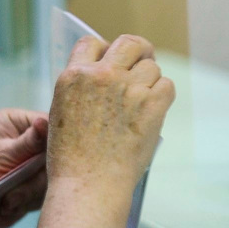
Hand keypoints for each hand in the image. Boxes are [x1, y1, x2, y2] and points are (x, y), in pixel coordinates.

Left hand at [0, 108, 48, 211]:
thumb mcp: (3, 154)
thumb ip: (30, 141)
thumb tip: (46, 121)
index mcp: (18, 122)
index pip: (51, 123)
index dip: (58, 141)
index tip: (53, 156)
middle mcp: (29, 139)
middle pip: (57, 153)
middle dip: (37, 175)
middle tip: (18, 184)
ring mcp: (33, 162)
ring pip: (53, 176)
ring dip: (30, 191)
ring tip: (7, 198)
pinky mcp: (34, 183)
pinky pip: (46, 192)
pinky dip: (29, 201)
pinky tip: (8, 204)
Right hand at [46, 34, 174, 195]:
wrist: (88, 184)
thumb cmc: (72, 158)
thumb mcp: (61, 113)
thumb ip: (81, 89)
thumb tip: (104, 79)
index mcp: (73, 76)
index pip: (92, 43)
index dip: (106, 50)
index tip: (113, 62)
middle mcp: (100, 75)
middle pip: (129, 43)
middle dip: (138, 52)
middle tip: (141, 66)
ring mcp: (127, 87)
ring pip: (152, 67)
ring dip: (150, 81)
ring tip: (142, 104)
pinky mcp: (151, 104)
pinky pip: (167, 86)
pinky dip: (162, 97)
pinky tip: (152, 113)